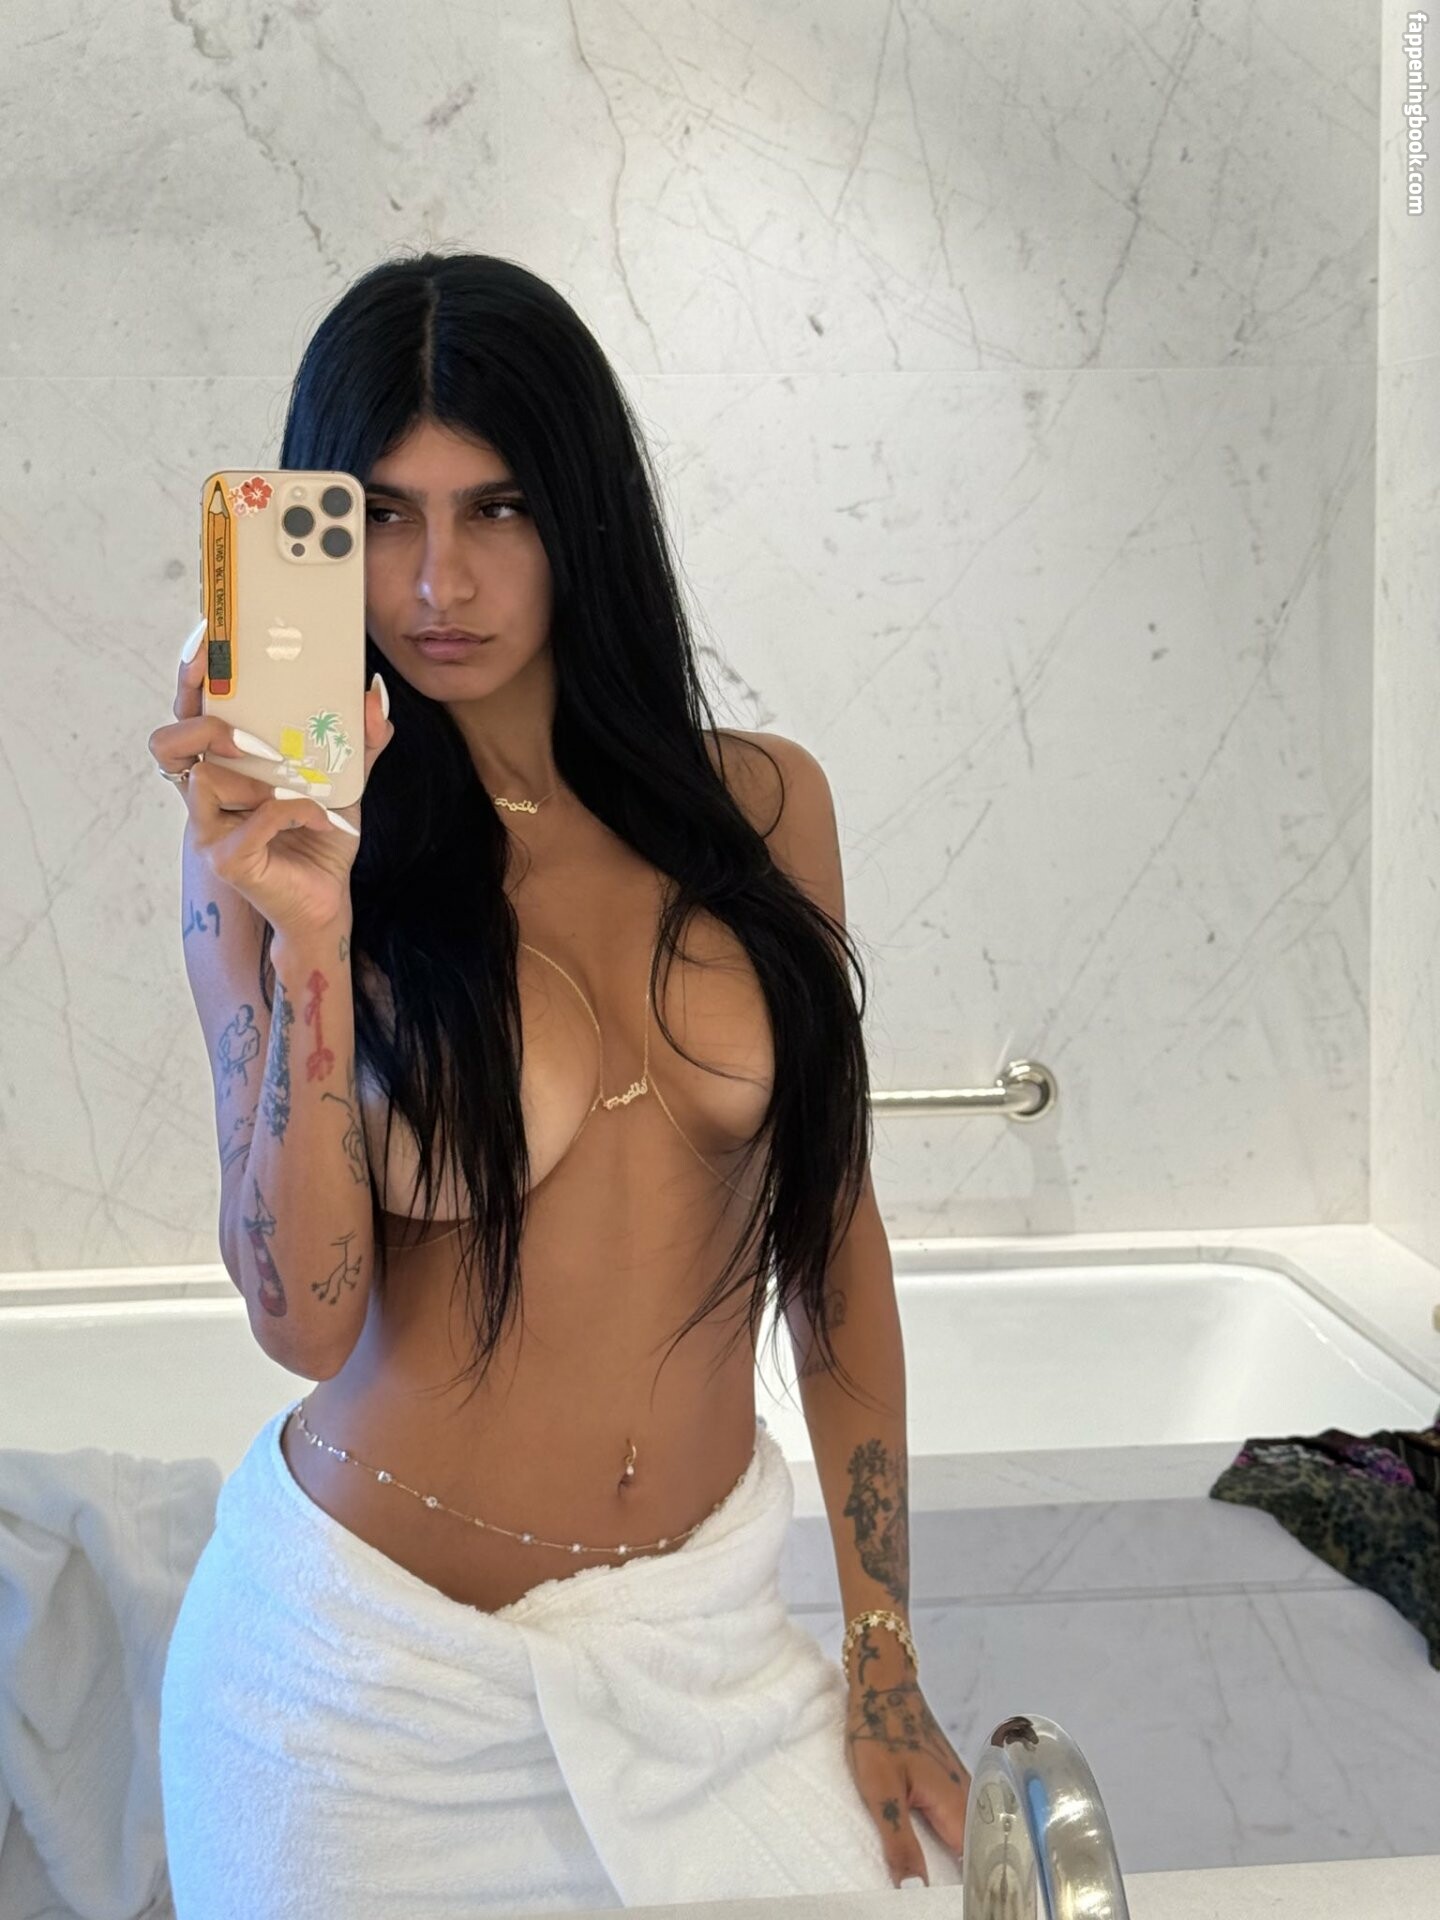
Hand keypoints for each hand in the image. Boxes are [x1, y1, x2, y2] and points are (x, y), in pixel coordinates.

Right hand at [149, 618, 395, 939]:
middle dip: (201, 724)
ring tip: (294, 779)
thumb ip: (359, 739)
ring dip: (258, 775)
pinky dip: (296, 812)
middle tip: (246, 732)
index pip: (191, 710)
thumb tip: (374, 693)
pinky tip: (321, 821)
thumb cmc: (321, 836)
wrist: (328, 900)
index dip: (190, 676)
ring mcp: (210, 827)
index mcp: (225, 763)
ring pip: (206, 780)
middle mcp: (208, 791)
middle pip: (167, 742)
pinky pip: (257, 820)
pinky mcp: (228, 859)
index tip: (207, 638)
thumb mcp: (346, 780)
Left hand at [844, 1664, 970, 1888]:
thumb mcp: (883, 1793)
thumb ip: (902, 1845)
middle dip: (965, 1883)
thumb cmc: (880, 1734)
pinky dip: (949, 1846)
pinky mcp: (948, 1783)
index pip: (978, 1867)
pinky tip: (936, 1862)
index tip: (955, 1907)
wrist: (883, 1684)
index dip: (971, 1892)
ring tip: (941, 1893)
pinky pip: (956, 1824)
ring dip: (958, 1866)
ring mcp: (961, 1789)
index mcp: (959, 1806)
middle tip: (939, 1902)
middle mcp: (970, 1800)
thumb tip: (916, 1894)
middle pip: (977, 1855)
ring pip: (968, 1840)